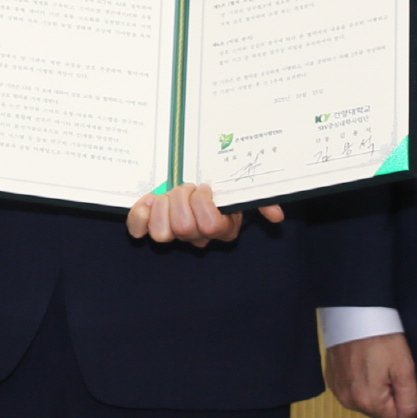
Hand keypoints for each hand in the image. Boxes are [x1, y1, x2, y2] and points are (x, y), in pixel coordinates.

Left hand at [125, 183, 281, 247]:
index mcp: (220, 228)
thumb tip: (277, 216)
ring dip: (164, 207)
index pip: (211, 226)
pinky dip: (140, 215)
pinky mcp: (149, 226)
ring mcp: (172, 234)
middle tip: (186, 186)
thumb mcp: (243, 191)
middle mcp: (196, 236)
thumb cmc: (221, 187)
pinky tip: (149, 201)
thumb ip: (262, 201)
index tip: (205, 187)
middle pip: (184, 228)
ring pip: (162, 234)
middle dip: (183, 199)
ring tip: (169, 194)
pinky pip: (138, 230)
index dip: (204, 203)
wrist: (196, 181)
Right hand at [324, 333, 416, 417]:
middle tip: (388, 366)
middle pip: (380, 409)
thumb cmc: (382, 339)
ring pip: (366, 399)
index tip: (398, 374)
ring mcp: (338, 390)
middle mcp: (349, 401)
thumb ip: (409, 403)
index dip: (403, 396)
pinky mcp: (332, 379)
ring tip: (375, 362)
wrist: (354, 313)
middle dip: (388, 392)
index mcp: (368, 402)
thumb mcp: (404, 370)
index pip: (396, 417)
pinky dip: (360, 379)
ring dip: (374, 386)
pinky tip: (363, 361)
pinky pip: (353, 389)